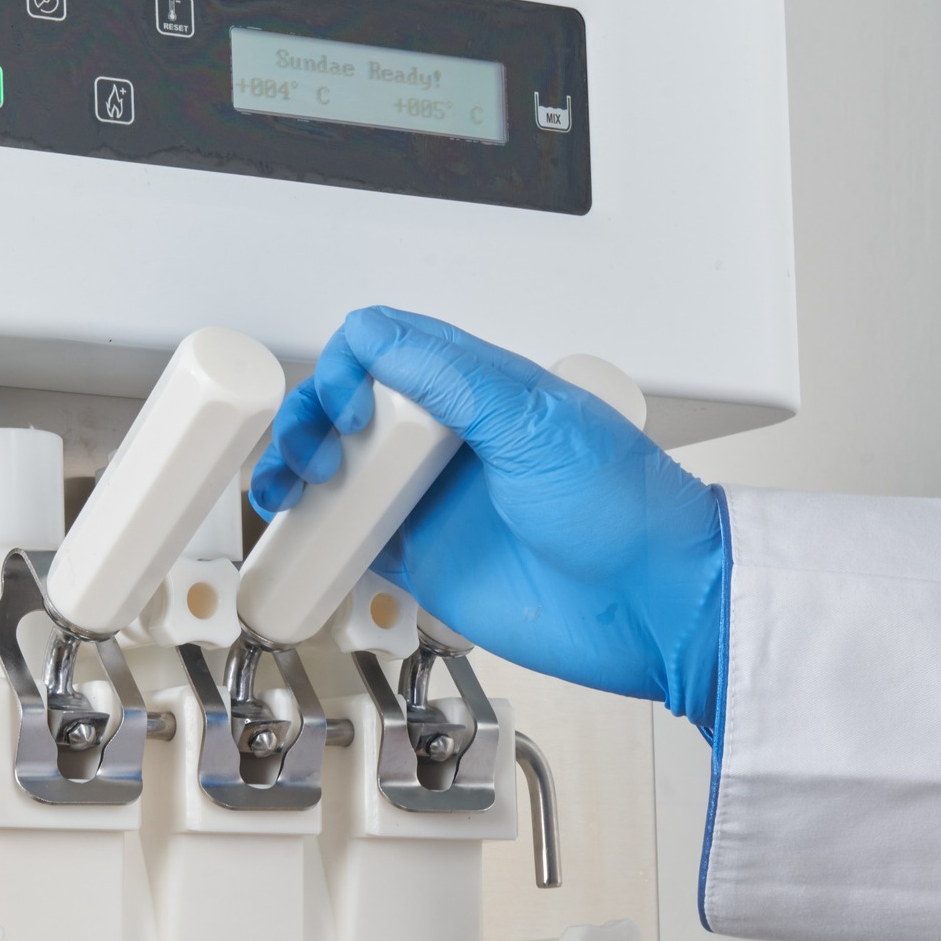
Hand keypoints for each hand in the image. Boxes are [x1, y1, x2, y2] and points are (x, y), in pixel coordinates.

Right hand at [248, 307, 726, 731]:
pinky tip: (301, 532)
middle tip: (321, 449)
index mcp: (479, 389)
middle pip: (347, 408)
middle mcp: (448, 441)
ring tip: (290, 487)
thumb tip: (376, 335)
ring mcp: (430, 501)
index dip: (348, 367)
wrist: (650, 605)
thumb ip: (452, 377)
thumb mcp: (537, 423)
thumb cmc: (626, 510)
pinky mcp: (421, 559)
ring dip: (297, 469)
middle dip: (310, 416)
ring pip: (338, 471)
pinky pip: (349, 540)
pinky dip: (314, 536)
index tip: (350, 404)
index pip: (385, 351)